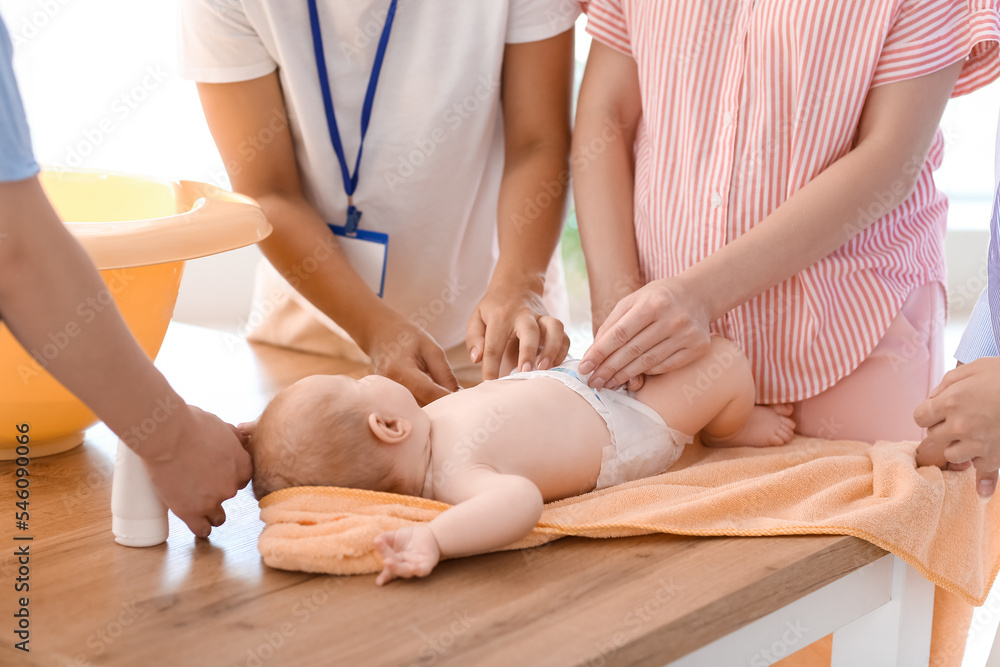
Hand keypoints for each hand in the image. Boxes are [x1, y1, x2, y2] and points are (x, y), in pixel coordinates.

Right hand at [140, 405, 252, 537]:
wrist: (167, 435)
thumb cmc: (191, 424)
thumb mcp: (222, 426)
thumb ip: (234, 437)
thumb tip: (242, 439)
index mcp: (242, 466)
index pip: (242, 478)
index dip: (229, 475)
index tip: (217, 474)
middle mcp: (231, 486)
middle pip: (228, 494)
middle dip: (216, 489)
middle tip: (198, 480)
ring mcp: (212, 501)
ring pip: (218, 517)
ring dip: (210, 512)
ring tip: (196, 504)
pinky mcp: (190, 512)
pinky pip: (201, 529)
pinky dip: (200, 528)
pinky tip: (195, 522)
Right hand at [366, 315, 459, 405]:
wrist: (379, 334)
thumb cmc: (407, 337)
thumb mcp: (432, 350)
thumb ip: (445, 375)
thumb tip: (459, 398)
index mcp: (400, 370)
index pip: (429, 393)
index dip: (448, 400)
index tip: (466, 405)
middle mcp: (390, 387)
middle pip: (422, 406)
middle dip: (443, 409)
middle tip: (461, 407)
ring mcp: (385, 396)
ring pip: (417, 411)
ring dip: (434, 411)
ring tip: (450, 406)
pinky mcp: (387, 400)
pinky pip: (410, 409)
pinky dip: (425, 408)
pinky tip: (435, 403)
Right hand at [373, 525, 441, 584]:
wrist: (429, 535)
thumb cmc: (409, 538)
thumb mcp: (394, 536)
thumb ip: (385, 538)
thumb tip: (376, 540)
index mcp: (394, 562)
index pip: (387, 570)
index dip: (384, 577)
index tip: (379, 582)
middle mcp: (404, 567)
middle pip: (396, 569)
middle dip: (392, 566)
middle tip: (387, 561)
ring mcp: (415, 567)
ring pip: (407, 571)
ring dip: (402, 569)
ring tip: (398, 564)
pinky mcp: (426, 565)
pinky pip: (423, 569)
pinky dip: (419, 570)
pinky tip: (415, 567)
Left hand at [466, 283, 568, 380]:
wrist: (517, 284)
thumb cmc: (494, 308)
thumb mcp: (477, 317)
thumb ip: (474, 338)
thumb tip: (477, 359)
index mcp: (500, 317)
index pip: (494, 345)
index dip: (491, 367)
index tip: (488, 383)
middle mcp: (523, 316)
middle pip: (530, 331)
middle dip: (528, 352)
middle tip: (525, 372)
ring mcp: (542, 318)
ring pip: (554, 329)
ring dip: (552, 350)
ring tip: (544, 369)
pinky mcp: (554, 323)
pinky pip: (565, 337)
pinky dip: (562, 352)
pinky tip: (554, 365)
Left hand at [580, 276, 710, 388]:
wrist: (697, 295)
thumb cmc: (657, 298)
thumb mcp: (632, 300)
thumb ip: (612, 324)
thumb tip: (594, 352)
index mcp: (652, 303)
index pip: (620, 334)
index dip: (600, 353)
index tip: (585, 367)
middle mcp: (672, 318)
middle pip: (633, 351)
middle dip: (609, 369)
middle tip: (593, 381)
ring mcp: (687, 334)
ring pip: (648, 362)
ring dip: (624, 375)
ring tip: (608, 383)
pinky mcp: (698, 347)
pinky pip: (665, 366)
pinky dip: (646, 372)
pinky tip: (632, 376)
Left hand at [914, 358, 999, 497]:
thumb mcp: (974, 368)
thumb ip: (948, 383)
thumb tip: (933, 399)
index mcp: (950, 402)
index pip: (920, 417)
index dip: (929, 414)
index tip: (939, 412)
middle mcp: (960, 425)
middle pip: (934, 436)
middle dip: (944, 429)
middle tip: (961, 420)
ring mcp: (978, 444)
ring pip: (952, 455)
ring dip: (960, 447)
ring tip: (976, 435)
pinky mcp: (996, 457)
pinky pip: (980, 469)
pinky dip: (982, 464)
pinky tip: (986, 464)